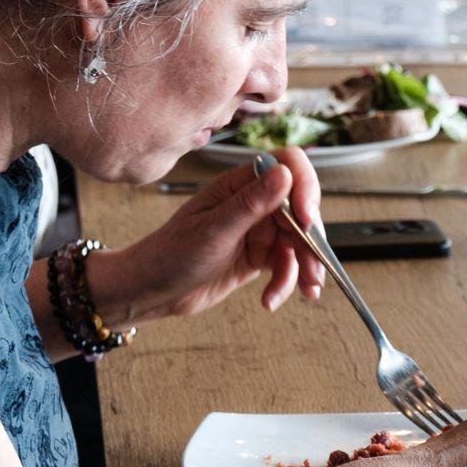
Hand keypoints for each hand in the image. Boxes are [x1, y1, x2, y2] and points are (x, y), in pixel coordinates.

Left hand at [100, 150, 325, 321]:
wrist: (152, 291)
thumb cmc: (171, 255)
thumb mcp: (213, 230)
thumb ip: (251, 203)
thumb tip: (285, 173)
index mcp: (239, 184)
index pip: (288, 166)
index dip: (304, 187)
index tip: (306, 218)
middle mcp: (254, 202)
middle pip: (301, 208)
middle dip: (310, 239)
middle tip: (314, 267)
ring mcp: (258, 229)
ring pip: (298, 240)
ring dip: (305, 266)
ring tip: (307, 290)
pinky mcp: (259, 256)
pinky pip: (287, 265)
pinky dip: (287, 283)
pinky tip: (270, 300)